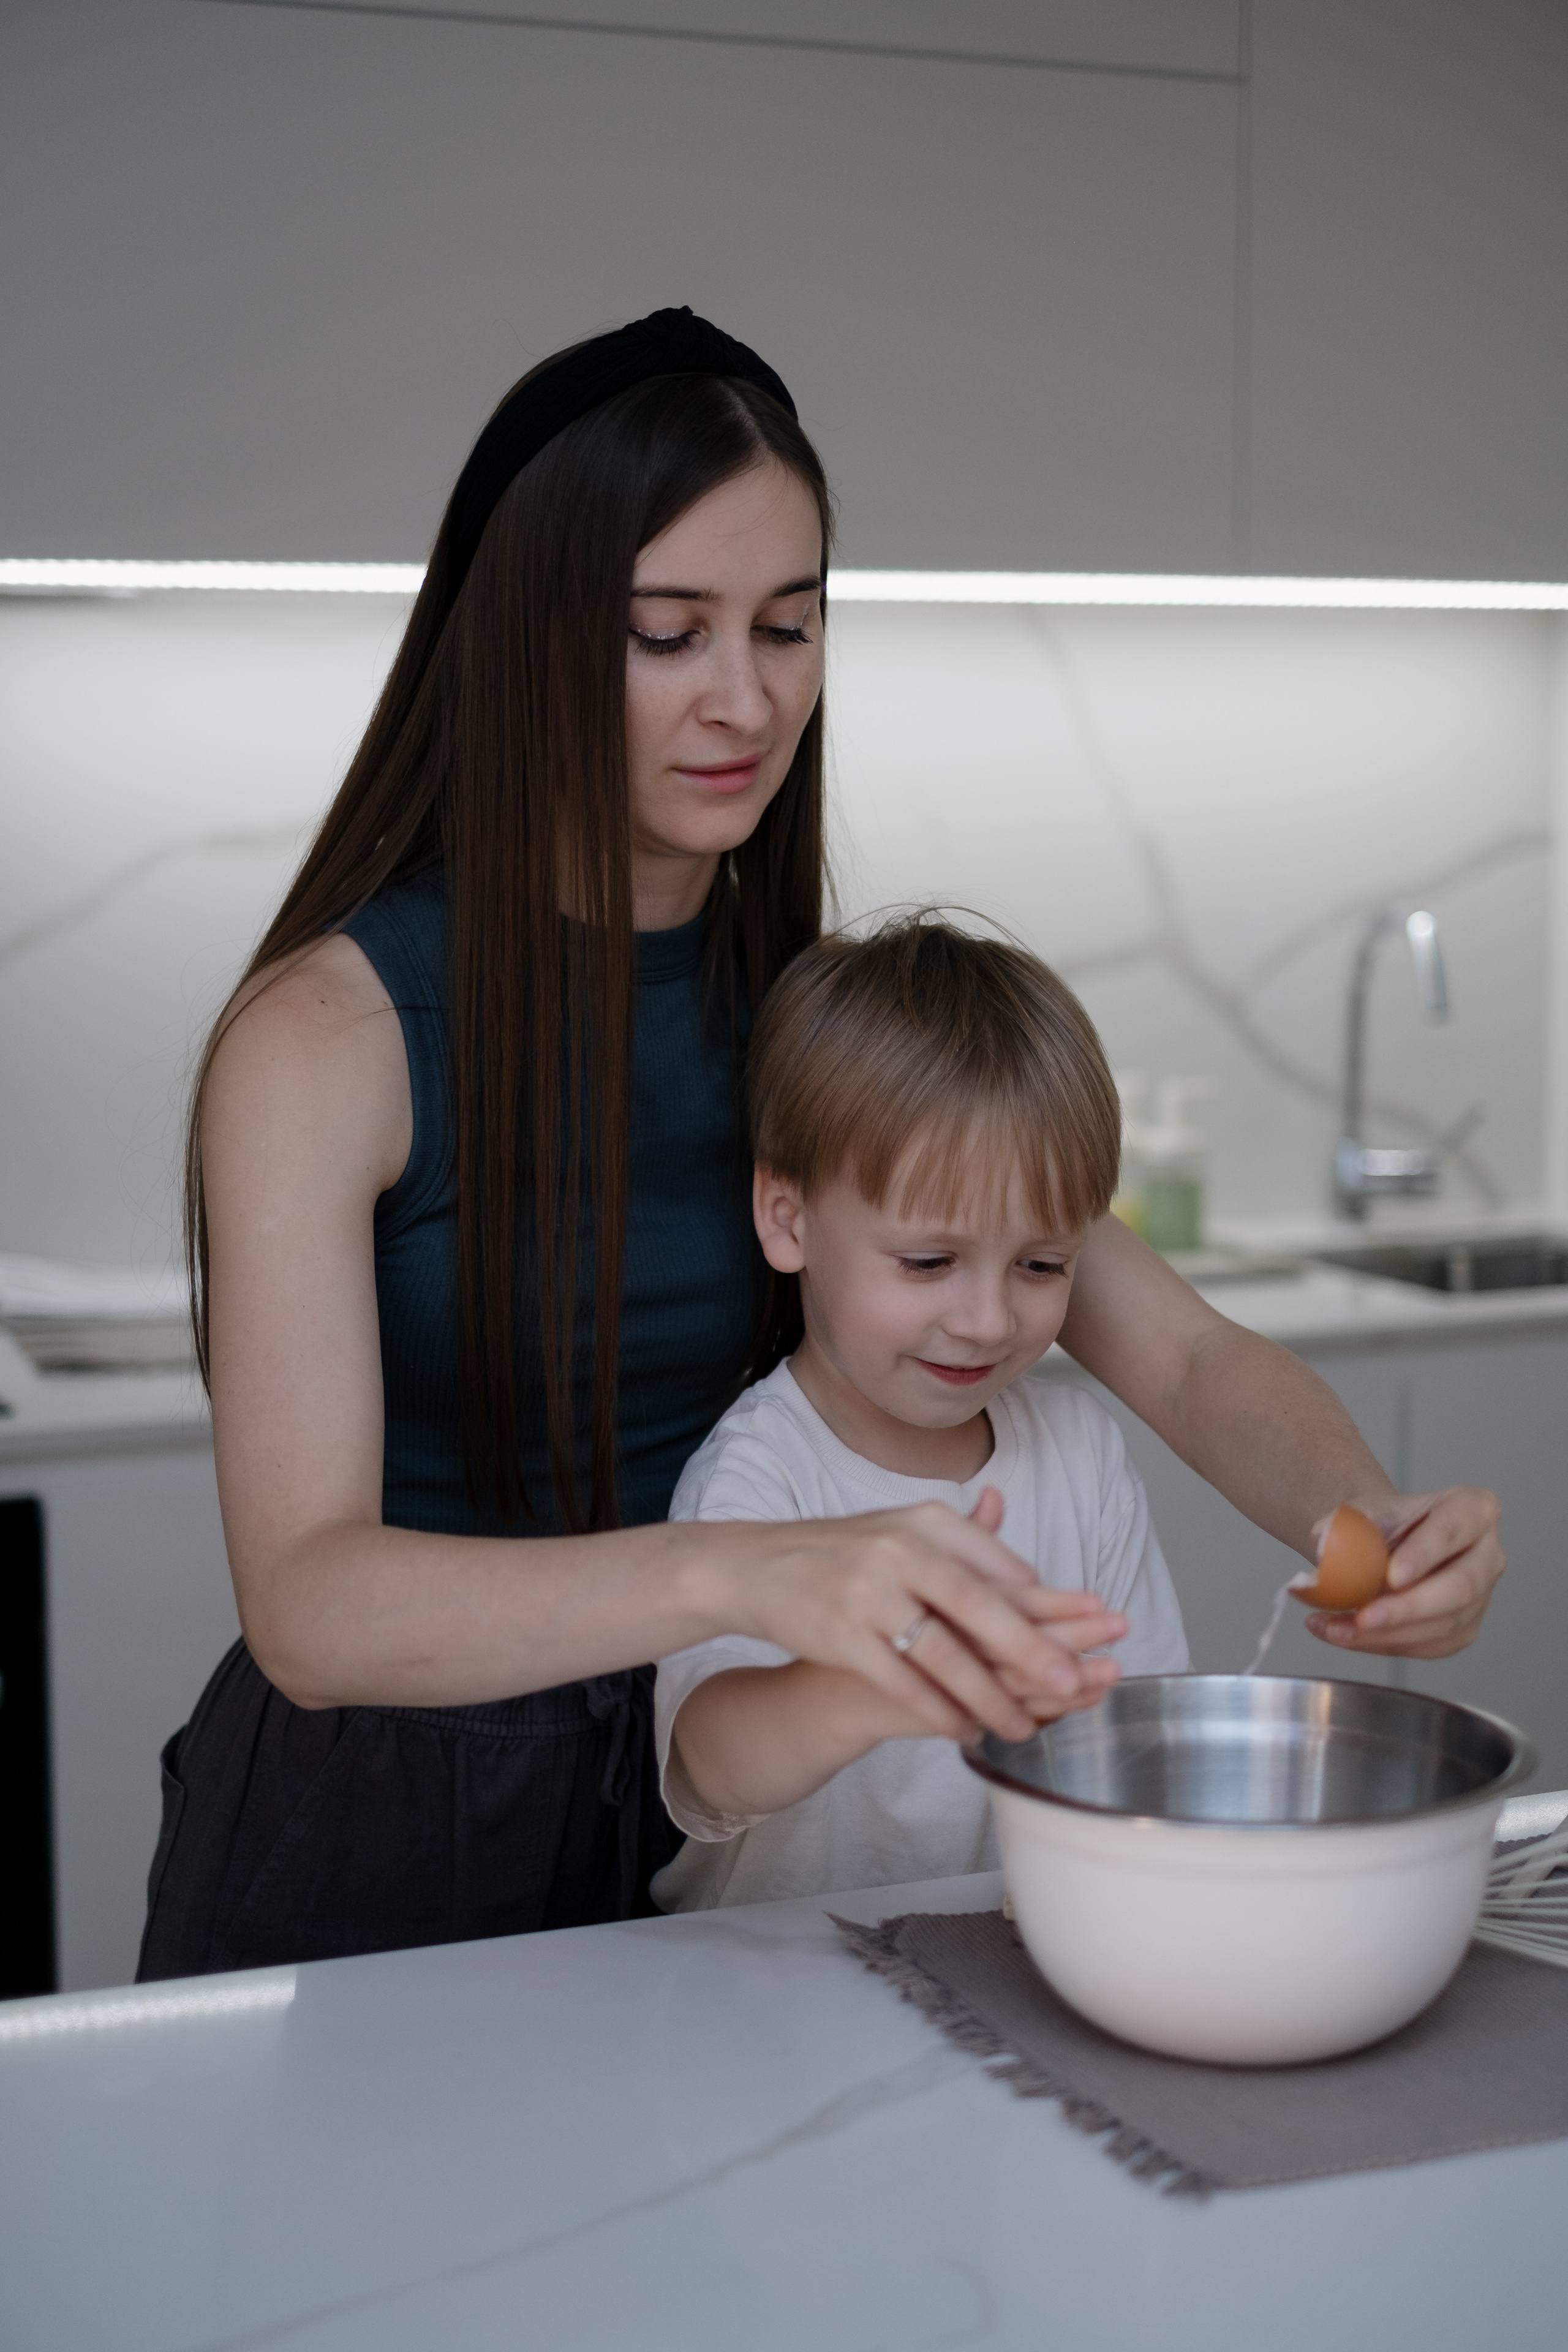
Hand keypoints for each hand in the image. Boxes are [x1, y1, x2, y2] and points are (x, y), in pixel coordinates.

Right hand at [729, 1486, 1119, 1742]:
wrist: (757, 1566)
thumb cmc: (841, 1552)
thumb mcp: (903, 1531)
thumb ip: (967, 1543)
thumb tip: (1031, 1567)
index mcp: (925, 1522)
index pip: (1001, 1567)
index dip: (1052, 1601)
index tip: (1096, 1624)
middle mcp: (902, 1551)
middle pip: (983, 1608)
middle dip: (1036, 1650)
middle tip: (1081, 1681)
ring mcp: (870, 1593)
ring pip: (944, 1653)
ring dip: (989, 1695)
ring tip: (1024, 1727)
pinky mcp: (842, 1634)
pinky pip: (901, 1682)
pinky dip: (937, 1710)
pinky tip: (964, 1733)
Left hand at [1304, 1487, 1504, 1659]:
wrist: (1385, 1545)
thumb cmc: (1383, 1523)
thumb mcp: (1364, 1510)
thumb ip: (1345, 1526)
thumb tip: (1322, 1543)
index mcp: (1474, 1509)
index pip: (1453, 1530)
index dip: (1424, 1554)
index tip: (1391, 1575)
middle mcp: (1488, 1555)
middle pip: (1460, 1587)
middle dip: (1407, 1608)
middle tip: (1363, 1617)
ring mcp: (1481, 1597)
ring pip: (1444, 1625)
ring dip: (1386, 1634)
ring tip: (1335, 1627)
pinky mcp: (1463, 1630)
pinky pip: (1427, 1646)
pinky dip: (1380, 1645)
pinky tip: (1343, 1634)